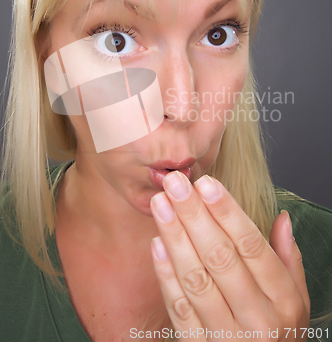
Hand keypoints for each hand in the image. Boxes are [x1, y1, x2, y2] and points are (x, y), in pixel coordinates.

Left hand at [150, 172, 309, 340]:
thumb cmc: (280, 333)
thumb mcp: (297, 299)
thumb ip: (287, 258)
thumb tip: (282, 218)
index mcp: (282, 299)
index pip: (251, 246)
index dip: (227, 212)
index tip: (206, 183)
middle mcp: (256, 318)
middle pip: (220, 257)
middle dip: (194, 215)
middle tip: (175, 183)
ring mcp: (226, 336)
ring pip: (195, 279)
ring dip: (174, 237)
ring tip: (160, 204)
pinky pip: (178, 309)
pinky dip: (165, 275)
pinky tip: (156, 244)